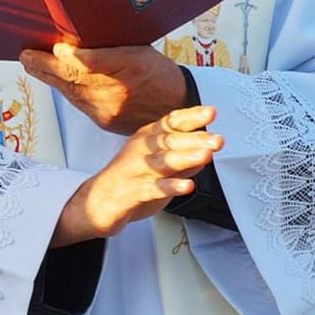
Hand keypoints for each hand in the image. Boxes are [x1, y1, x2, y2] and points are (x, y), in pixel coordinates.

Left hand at [21, 42, 188, 134]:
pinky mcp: (104, 121)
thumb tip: (77, 40)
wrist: (175, 108)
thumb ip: (109, 48)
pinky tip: (53, 80)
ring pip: (71, 91)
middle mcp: (118, 90)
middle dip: (45, 66)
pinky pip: (78, 103)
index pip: (96, 62)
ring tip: (30, 63)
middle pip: (74, 78)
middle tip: (25, 55)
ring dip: (48, 77)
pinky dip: (64, 90)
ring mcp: (109, 109)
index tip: (56, 48)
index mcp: (131, 66)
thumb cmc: (158, 73)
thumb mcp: (140, 50)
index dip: (74, 57)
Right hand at [52, 105, 222, 245]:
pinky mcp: (131, 192)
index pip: (171, 122)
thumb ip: (183, 159)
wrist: (97, 202)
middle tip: (217, 139)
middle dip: (195, 139)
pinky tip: (186, 186)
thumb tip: (207, 150)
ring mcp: (135, 170)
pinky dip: (170, 187)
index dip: (191, 117)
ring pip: (163, 162)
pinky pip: (153, 188)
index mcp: (147, 138)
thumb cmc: (130, 180)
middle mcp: (141, 150)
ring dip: (185, 158)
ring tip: (205, 156)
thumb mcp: (159, 166)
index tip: (211, 112)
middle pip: (170, 141)